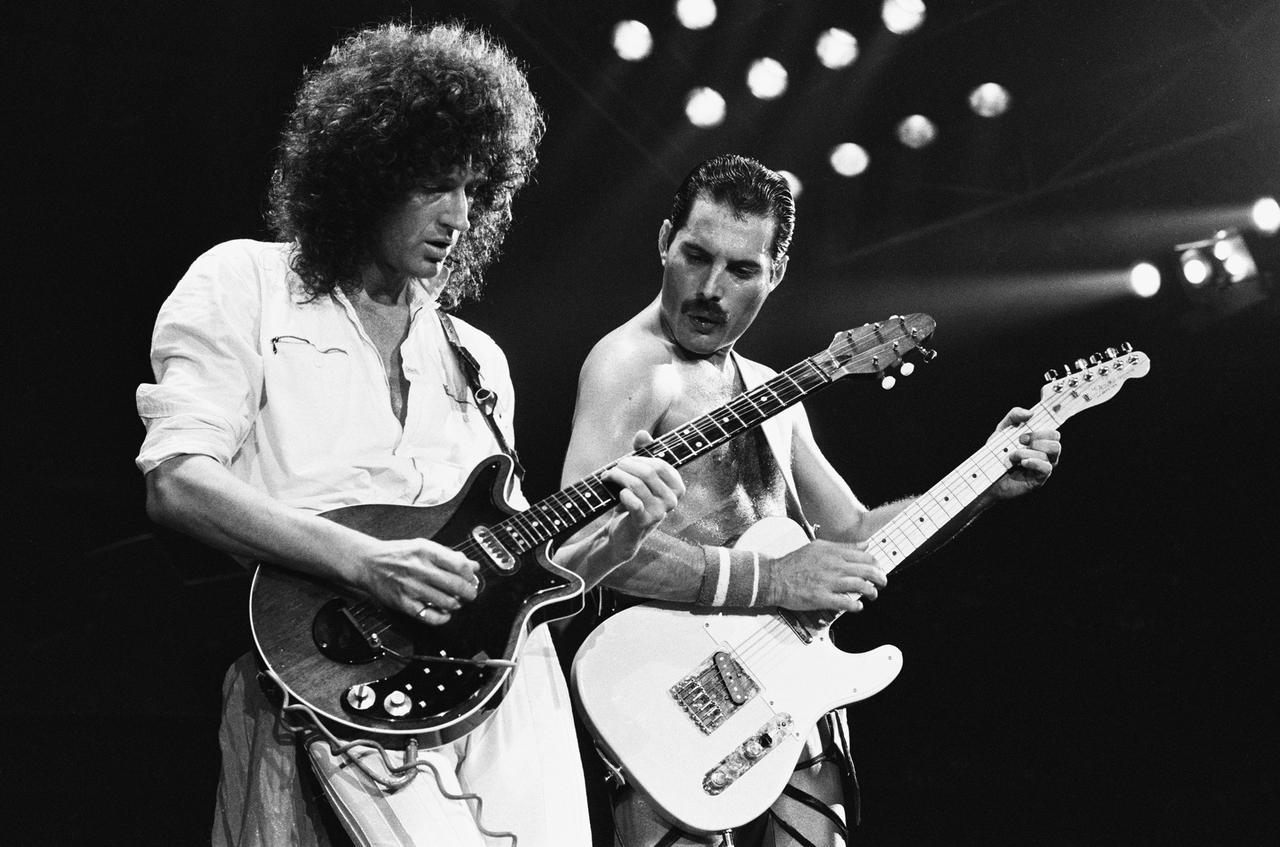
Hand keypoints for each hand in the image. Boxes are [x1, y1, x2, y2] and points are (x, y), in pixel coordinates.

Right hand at [354, 537, 478, 624]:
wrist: (368, 563)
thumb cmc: (397, 554)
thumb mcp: (423, 546)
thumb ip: (448, 555)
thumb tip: (472, 565)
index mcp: (426, 552)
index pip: (459, 565)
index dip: (470, 575)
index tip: (471, 578)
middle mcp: (419, 569)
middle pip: (456, 585)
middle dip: (469, 592)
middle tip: (470, 593)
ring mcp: (411, 587)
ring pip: (446, 602)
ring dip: (457, 604)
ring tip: (457, 601)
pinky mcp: (403, 603)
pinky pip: (430, 616)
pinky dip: (442, 617)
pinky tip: (444, 613)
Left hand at [598, 429, 685, 561]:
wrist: (624, 533)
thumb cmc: (634, 500)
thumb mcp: (639, 476)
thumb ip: (642, 452)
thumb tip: (642, 433)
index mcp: (677, 487)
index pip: (659, 464)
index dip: (639, 459)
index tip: (625, 461)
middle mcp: (673, 500)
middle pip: (647, 472)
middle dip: (626, 466)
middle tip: (613, 469)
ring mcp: (661, 512)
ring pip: (636, 484)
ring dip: (618, 477)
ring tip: (608, 477)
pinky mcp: (645, 522)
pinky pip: (633, 501)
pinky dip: (622, 494)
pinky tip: (618, 494)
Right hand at [764, 539, 887, 612]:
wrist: (774, 577)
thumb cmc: (793, 563)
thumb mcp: (818, 546)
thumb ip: (842, 546)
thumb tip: (863, 545)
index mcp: (833, 552)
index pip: (864, 556)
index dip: (876, 564)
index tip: (878, 569)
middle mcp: (834, 565)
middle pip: (867, 570)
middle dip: (880, 578)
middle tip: (882, 583)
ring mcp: (829, 582)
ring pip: (861, 586)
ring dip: (872, 592)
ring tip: (873, 594)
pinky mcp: (822, 598)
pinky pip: (846, 602)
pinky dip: (856, 605)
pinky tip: (858, 606)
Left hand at [988, 407, 1061, 499]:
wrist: (985, 476)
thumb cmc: (995, 454)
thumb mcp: (1002, 431)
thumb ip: (1014, 417)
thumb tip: (1030, 413)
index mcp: (1038, 441)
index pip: (1053, 430)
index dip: (1053, 420)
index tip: (1039, 417)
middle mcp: (1044, 453)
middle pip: (1056, 438)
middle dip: (1037, 436)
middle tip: (1020, 440)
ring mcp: (1043, 466)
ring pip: (1050, 452)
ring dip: (1028, 451)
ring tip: (1013, 456)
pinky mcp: (1039, 479)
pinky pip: (1047, 467)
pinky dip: (1034, 462)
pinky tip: (1022, 463)